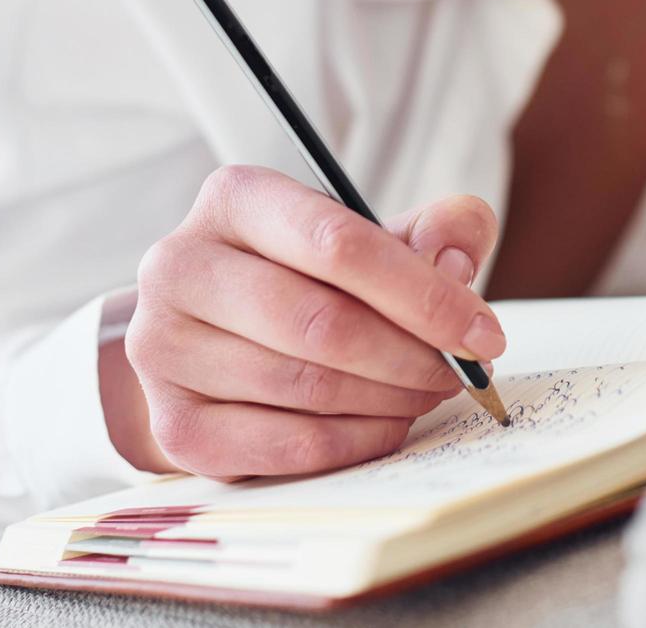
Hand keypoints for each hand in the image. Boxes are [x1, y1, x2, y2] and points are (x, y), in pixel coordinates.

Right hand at [105, 165, 504, 479]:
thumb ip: (435, 230)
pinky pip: (288, 445)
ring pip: (307, 386)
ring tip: (428, 392)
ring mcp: (163, 349)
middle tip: (461, 371)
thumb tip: (455, 260)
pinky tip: (387, 424)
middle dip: (412, 354)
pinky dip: (356, 441)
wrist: (215, 338)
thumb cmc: (308, 279)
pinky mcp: (172, 424)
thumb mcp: (372, 237)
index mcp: (233, 200)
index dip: (423, 293)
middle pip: (321, 322)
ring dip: (390, 399)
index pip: (336, 241)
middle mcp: (180, 266)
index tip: (482, 331)